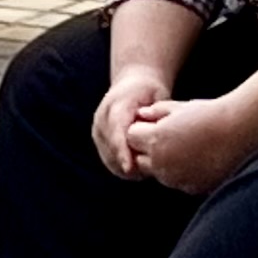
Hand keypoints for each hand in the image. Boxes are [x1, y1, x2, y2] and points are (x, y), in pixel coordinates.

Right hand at [92, 63, 173, 178]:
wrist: (131, 83)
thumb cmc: (149, 90)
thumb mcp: (157, 93)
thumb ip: (157, 111)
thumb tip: (158, 132)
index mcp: (117, 105)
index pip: (116, 131)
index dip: (122, 151)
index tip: (129, 168)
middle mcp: (102, 118)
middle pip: (110, 148)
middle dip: (127, 164)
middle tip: (150, 174)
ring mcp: (98, 128)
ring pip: (109, 157)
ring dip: (125, 168)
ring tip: (147, 172)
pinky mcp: (99, 138)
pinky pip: (109, 159)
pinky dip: (122, 167)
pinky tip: (139, 170)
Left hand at [125, 94, 257, 195]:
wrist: (240, 131)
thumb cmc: (209, 114)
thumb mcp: (178, 107)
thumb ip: (155, 112)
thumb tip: (142, 115)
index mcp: (154, 140)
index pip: (130, 138)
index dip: (140, 130)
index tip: (153, 125)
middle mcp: (161, 163)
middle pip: (140, 160)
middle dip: (147, 150)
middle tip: (169, 138)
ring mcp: (176, 178)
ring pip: (158, 173)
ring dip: (164, 164)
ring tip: (187, 148)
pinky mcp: (191, 188)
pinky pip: (178, 182)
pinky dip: (182, 174)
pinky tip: (199, 160)